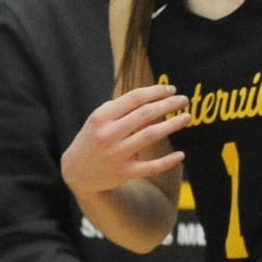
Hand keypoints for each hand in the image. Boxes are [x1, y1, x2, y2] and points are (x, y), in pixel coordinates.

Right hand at [61, 84, 188, 195]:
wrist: (76, 171)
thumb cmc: (94, 138)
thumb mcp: (100, 119)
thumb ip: (123, 108)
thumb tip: (156, 95)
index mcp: (102, 117)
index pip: (134, 98)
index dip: (156, 92)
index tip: (172, 89)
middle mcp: (108, 134)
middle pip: (145, 114)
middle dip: (168, 105)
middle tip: (184, 100)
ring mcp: (116, 154)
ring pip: (150, 135)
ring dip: (172, 125)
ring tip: (186, 118)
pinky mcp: (123, 172)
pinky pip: (150, 167)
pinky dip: (167, 161)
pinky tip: (181, 154)